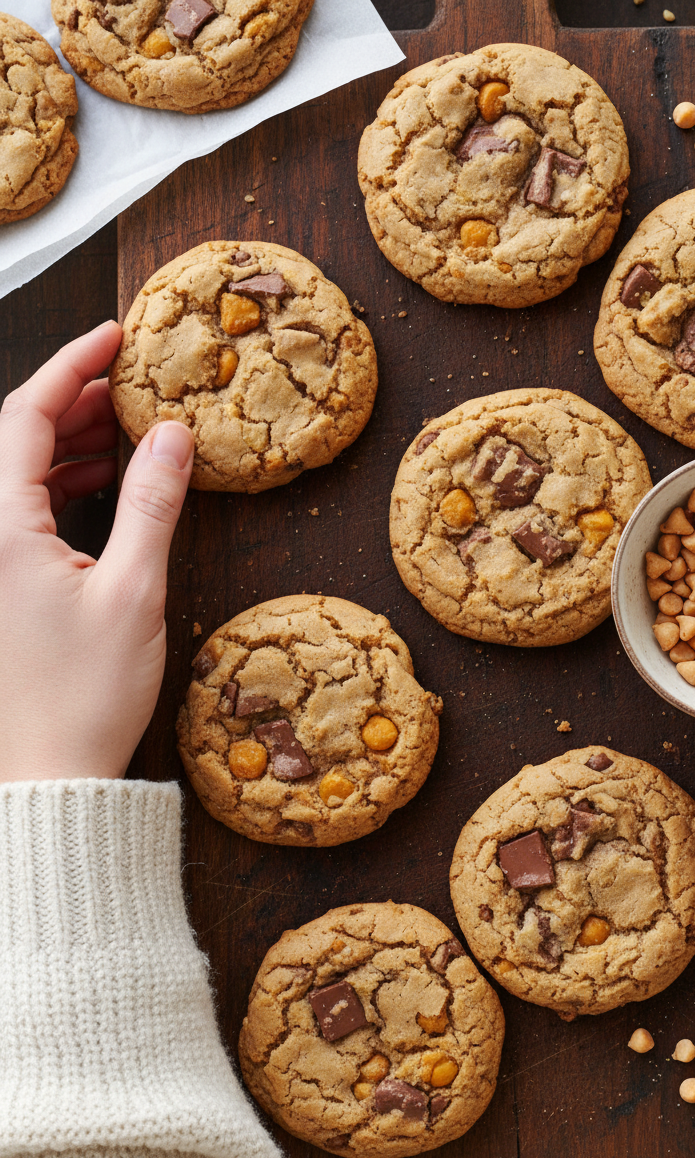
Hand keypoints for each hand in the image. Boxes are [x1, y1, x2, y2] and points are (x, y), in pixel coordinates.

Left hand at [0, 321, 193, 782]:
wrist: (50, 776)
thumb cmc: (85, 697)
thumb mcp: (134, 593)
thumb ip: (151, 504)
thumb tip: (171, 436)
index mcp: (1, 530)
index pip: (25, 417)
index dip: (70, 366)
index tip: (111, 336)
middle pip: (17, 440)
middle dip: (73, 402)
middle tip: (128, 383)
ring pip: (17, 475)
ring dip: (68, 445)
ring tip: (126, 432)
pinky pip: (19, 511)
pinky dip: (59, 487)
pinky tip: (103, 485)